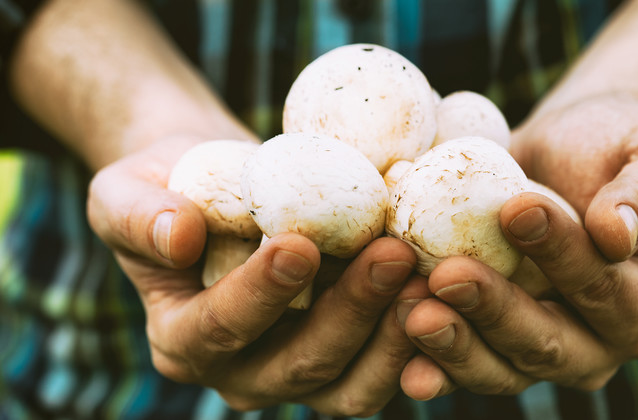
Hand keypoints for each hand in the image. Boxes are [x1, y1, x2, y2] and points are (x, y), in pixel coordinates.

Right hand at [87, 138, 426, 415]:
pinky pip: (385, 367)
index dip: (260, 293)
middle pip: (300, 363)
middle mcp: (241, 373)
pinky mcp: (346, 360)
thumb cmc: (172, 186)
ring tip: (430, 274)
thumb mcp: (128, 189)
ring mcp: (299, 374)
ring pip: (351, 383)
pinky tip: (445, 290)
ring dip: (395, 334)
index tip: (300, 244)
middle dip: (350, 310)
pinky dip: (417, 339)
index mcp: (183, 340)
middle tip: (393, 252)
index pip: (220, 327)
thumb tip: (178, 236)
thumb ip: (139, 215)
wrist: (221, 190)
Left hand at [398, 95, 637, 398]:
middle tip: (447, 276)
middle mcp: (595, 344)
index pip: (605, 289)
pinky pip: (460, 363)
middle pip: (546, 343)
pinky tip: (397, 333)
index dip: (562, 255)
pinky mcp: (489, 344)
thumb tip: (615, 235)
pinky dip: (428, 357)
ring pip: (498, 367)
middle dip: (495, 312)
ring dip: (453, 344)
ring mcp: (537, 351)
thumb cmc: (615, 146)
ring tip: (412, 308)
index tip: (516, 209)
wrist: (563, 150)